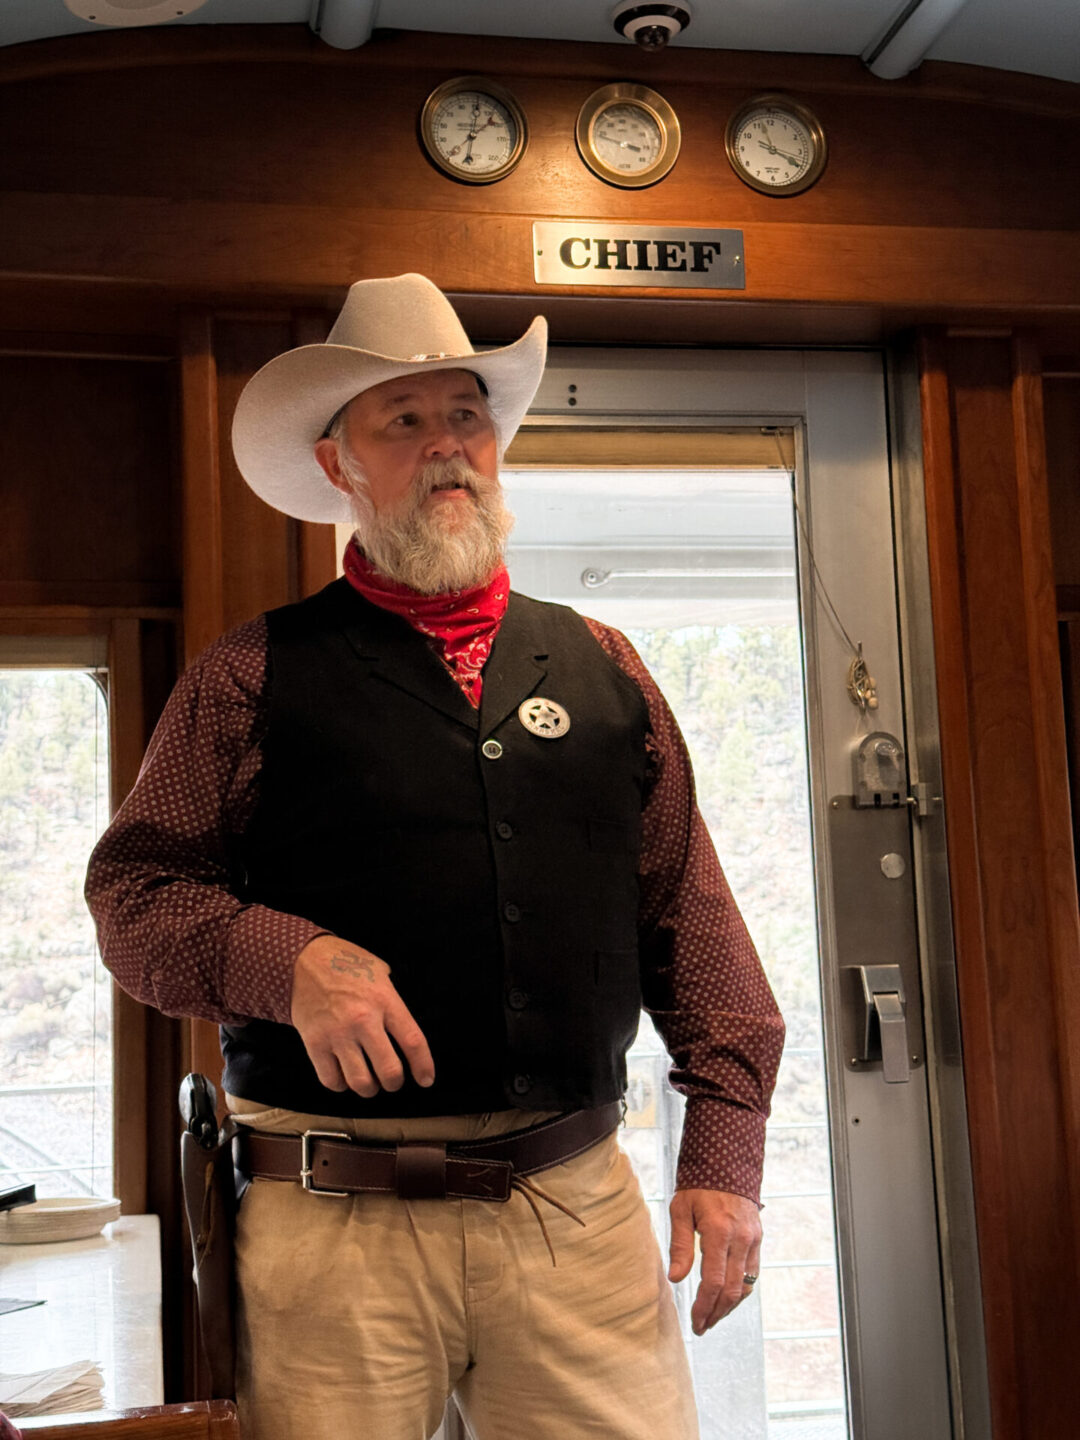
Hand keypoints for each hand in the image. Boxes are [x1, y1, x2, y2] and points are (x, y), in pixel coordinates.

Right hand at [291, 935, 434, 1096]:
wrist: (301, 960)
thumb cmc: (344, 962)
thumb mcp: (379, 970)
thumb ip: (392, 997)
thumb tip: (402, 1023)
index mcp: (385, 1000)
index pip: (413, 1041)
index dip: (423, 1066)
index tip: (426, 1080)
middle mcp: (363, 1020)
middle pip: (389, 1070)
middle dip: (394, 1083)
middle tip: (393, 1082)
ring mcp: (338, 1034)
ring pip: (360, 1082)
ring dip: (369, 1089)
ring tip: (369, 1083)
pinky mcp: (314, 1043)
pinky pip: (331, 1079)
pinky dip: (340, 1085)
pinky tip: (344, 1076)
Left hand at [668, 1188, 762, 1334]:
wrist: (727, 1163)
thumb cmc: (698, 1186)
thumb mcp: (681, 1210)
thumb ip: (680, 1246)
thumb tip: (676, 1279)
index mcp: (719, 1233)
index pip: (714, 1282)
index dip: (704, 1306)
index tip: (695, 1322)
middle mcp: (741, 1239)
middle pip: (732, 1290)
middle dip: (716, 1313)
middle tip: (702, 1326)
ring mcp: (753, 1240)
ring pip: (746, 1285)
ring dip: (729, 1306)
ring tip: (713, 1316)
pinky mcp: (758, 1239)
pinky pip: (752, 1273)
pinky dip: (740, 1290)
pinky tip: (726, 1297)